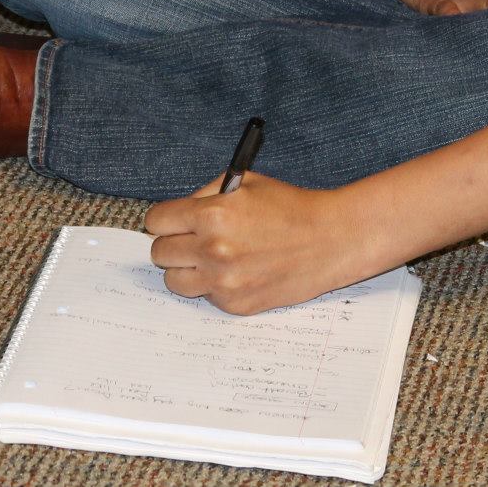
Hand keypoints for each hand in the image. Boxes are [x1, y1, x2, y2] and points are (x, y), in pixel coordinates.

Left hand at [144, 173, 373, 314]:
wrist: (331, 239)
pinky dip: (215, 285)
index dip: (166, 219)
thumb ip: (206, 194)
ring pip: (174, 281)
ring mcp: (223, 282)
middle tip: (195, 239)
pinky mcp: (235, 305)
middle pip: (160, 253)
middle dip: (174, 242)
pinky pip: (205, 296)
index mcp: (212, 215)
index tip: (174, 221)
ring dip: (187, 269)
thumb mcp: (246, 183)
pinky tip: (239, 271)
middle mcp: (212, 251)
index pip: (156, 221)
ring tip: (212, 258)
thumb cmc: (291, 207)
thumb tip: (180, 213)